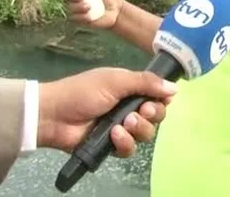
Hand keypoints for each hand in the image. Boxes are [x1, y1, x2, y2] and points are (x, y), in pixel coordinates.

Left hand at [37, 68, 176, 156]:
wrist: (54, 115)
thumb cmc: (83, 91)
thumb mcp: (115, 80)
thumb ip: (145, 82)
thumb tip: (175, 87)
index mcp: (130, 89)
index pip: (157, 96)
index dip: (163, 100)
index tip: (162, 100)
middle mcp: (129, 108)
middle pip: (156, 117)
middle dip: (152, 114)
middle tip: (141, 111)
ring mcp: (121, 128)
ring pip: (145, 135)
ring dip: (138, 129)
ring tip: (123, 124)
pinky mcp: (112, 146)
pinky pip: (129, 150)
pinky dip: (124, 143)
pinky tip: (114, 135)